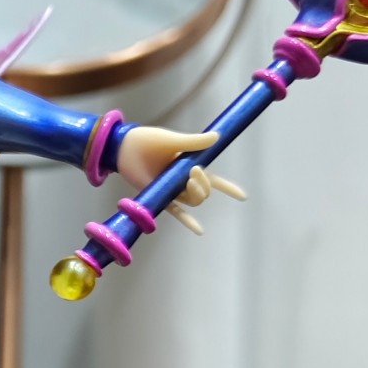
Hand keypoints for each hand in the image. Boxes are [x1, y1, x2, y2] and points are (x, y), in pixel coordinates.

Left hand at [116, 126, 245, 233]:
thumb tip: (217, 137)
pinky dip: (188, 221)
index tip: (243, 196)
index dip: (228, 188)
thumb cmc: (148, 141)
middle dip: (205, 185)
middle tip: (193, 171)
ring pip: (194, 201)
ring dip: (197, 193)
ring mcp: (172, 190)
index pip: (213, 180)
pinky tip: (200, 230)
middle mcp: (182, 180)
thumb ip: (195, 142)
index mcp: (189, 166)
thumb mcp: (174, 140)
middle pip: (204, 193)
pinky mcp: (160, 196)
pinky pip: (177, 212)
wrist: (125, 147)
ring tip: (189, 181)